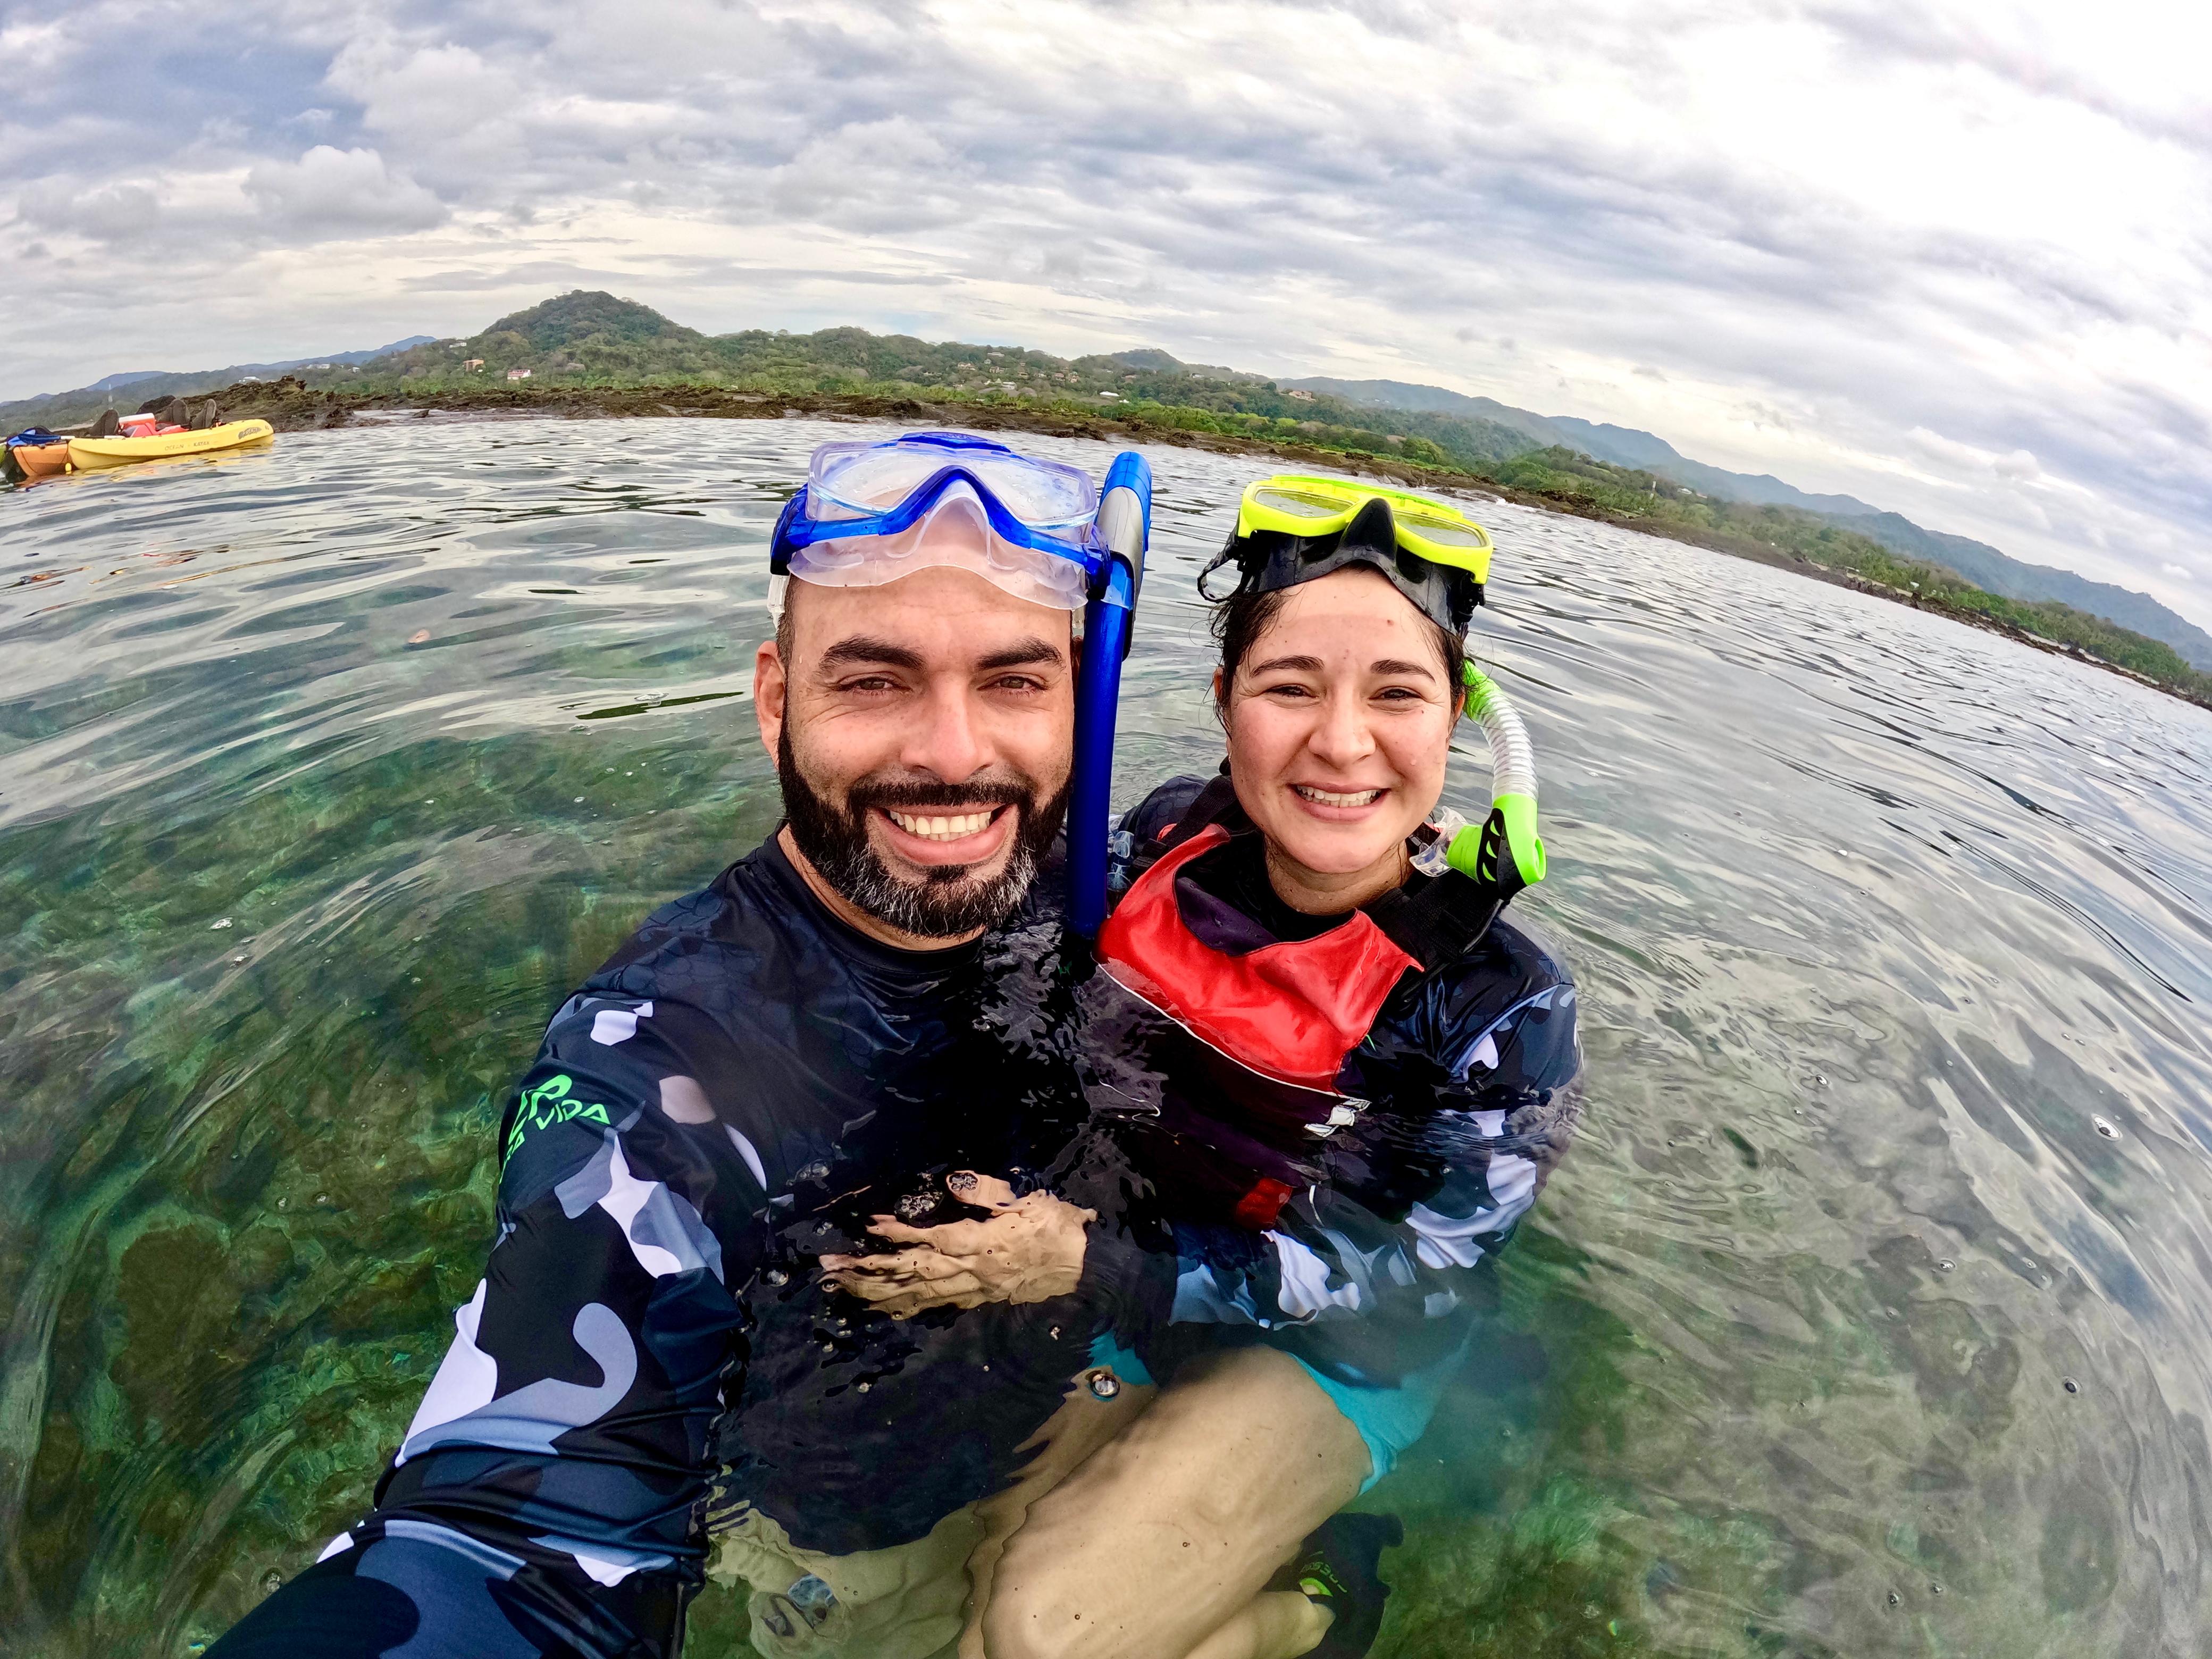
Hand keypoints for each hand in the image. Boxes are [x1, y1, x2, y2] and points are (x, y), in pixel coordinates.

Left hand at [819, 1172, 1093, 1319]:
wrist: (1086, 1268)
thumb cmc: (1058, 1227)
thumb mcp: (1030, 1200)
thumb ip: (990, 1193)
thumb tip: (953, 1182)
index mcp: (984, 1245)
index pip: (934, 1240)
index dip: (901, 1235)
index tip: (871, 1227)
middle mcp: (972, 1273)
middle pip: (913, 1274)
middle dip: (870, 1270)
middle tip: (832, 1267)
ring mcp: (973, 1289)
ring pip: (916, 1294)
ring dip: (877, 1291)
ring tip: (843, 1286)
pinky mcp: (977, 1298)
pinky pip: (933, 1304)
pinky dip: (904, 1305)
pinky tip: (881, 1305)